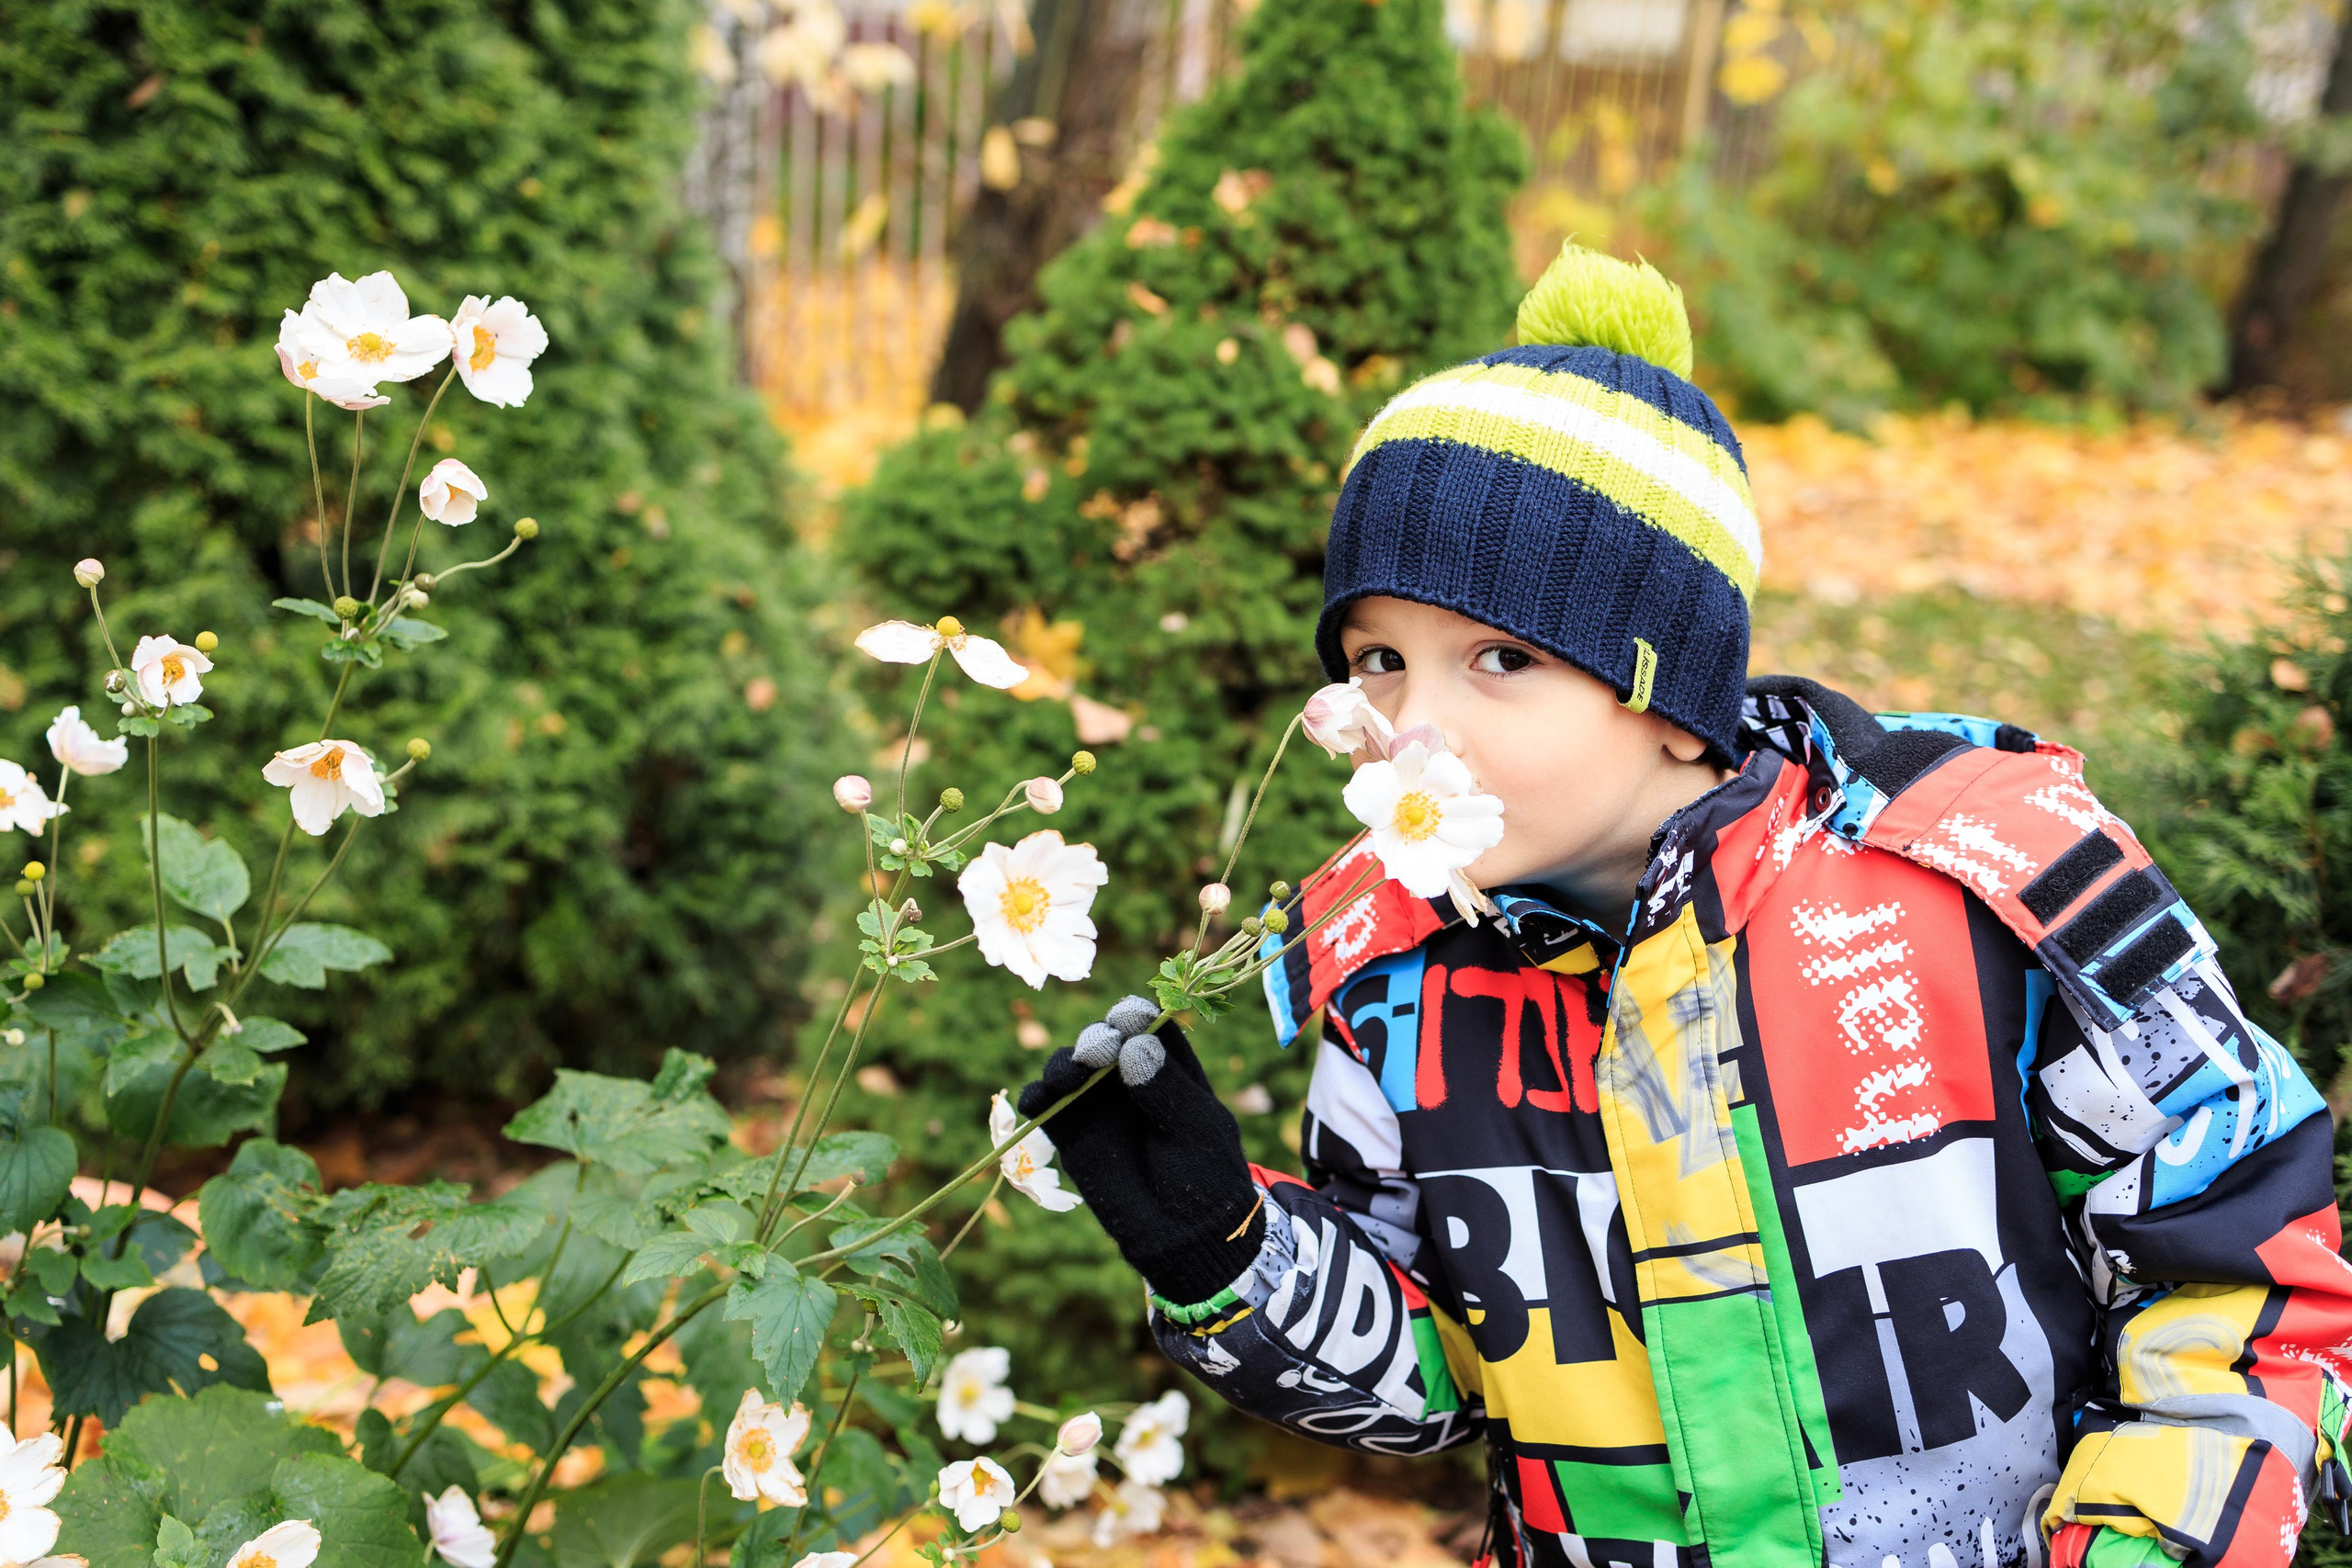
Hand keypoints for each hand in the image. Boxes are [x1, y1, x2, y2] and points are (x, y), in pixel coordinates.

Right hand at [1016, 995, 1265, 1304]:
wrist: (1186, 1239)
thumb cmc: (1206, 1180)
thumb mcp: (1198, 1130)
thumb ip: (1167, 1089)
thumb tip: (1133, 1046)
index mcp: (1169, 1067)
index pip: (1149, 1025)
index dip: (1136, 1016)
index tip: (1127, 1020)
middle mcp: (1129, 1077)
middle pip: (1104, 1038)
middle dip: (1098, 1037)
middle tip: (1098, 1052)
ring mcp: (1097, 1104)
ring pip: (1070, 1065)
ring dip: (1064, 1063)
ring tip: (1070, 1077)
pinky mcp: (1071, 1133)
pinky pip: (1044, 1105)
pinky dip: (1035, 1096)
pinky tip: (1039, 1099)